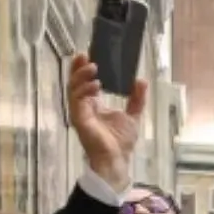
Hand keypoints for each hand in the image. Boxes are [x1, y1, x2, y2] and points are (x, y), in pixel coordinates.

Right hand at [67, 53, 146, 190]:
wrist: (117, 158)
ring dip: (81, 76)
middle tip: (84, 54)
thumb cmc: (121, 140)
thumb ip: (136, 98)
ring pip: (73, 88)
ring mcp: (79, 112)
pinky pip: (77, 100)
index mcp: (93, 104)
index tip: (89, 54)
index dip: (85, 69)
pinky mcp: (79, 118)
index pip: (86, 82)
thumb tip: (141, 80)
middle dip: (78, 67)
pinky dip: (84, 90)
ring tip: (93, 67)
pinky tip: (95, 85)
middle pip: (75, 82)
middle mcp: (84, 106)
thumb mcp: (132, 114)